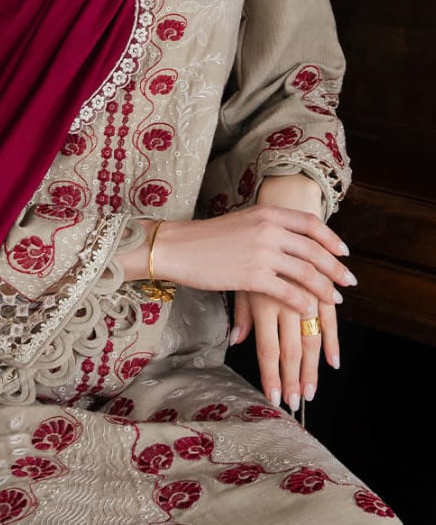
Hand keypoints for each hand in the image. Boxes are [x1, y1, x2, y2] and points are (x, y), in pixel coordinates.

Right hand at [146, 199, 353, 406]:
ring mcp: (262, 252)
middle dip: (335, 268)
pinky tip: (309, 312)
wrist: (177, 247)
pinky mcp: (252, 276)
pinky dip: (303, 303)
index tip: (344, 252)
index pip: (311, 224)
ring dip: (325, 288)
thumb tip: (288, 239)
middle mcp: (269, 229)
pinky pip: (288, 291)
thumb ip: (267, 227)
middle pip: (314, 250)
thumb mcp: (242, 222)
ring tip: (335, 299)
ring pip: (306, 272)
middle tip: (348, 281)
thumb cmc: (205, 238)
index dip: (331, 239)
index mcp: (267, 212)